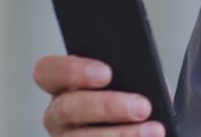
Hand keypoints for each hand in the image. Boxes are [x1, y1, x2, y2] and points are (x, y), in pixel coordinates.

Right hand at [33, 55, 164, 135]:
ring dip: (120, 134)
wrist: (138, 128)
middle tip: (142, 107)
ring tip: (152, 130)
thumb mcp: (128, 83)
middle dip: (107, 106)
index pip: (48, 71)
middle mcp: (58, 114)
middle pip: (67, 108)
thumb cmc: (130, 101)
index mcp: (65, 86)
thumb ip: (129, 77)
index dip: (71, 70)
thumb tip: (148, 82)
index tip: (106, 73)